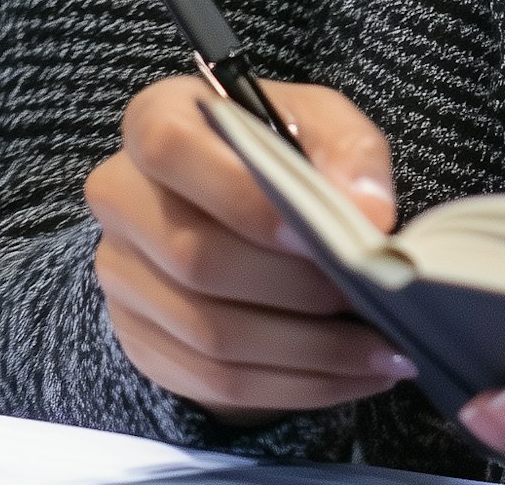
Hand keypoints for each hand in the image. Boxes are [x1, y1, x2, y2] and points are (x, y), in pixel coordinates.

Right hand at [86, 76, 415, 418]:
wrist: (239, 200)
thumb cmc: (281, 146)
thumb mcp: (319, 121)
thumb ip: (347, 151)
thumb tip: (369, 210)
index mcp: (156, 119)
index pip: (173, 151)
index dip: (241, 196)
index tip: (314, 231)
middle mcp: (122, 199)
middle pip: (196, 258)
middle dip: (295, 287)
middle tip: (371, 296)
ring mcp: (123, 277)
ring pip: (210, 334)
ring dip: (307, 352)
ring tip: (382, 348)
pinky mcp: (141, 340)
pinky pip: (213, 381)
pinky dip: (292, 385)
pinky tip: (352, 374)